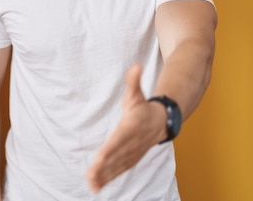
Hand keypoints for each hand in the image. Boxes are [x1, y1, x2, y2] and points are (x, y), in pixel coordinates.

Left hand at [86, 64, 164, 192]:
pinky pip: (119, 170)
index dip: (109, 150)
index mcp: (130, 128)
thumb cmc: (143, 107)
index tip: (99, 159)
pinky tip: (97, 186)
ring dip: (104, 177)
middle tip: (90, 177)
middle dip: (103, 168)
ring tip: (91, 185)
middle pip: (115, 157)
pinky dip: (109, 179)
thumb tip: (135, 66)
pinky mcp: (130, 159)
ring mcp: (131, 153)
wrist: (161, 122)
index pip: (118, 141)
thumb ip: (133, 81)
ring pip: (117, 167)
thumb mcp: (137, 94)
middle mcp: (131, 144)